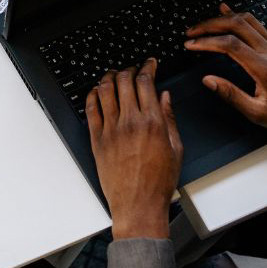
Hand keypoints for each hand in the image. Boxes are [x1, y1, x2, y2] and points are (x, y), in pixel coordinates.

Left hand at [86, 59, 182, 239]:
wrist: (138, 204)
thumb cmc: (158, 182)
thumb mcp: (175, 148)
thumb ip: (169, 118)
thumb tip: (164, 97)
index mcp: (152, 122)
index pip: (146, 82)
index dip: (147, 67)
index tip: (149, 63)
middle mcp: (130, 122)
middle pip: (124, 81)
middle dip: (129, 68)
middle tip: (132, 68)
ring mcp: (110, 130)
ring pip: (105, 90)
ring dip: (109, 77)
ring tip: (114, 74)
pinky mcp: (97, 140)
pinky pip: (90, 109)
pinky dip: (93, 95)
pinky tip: (97, 91)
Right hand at [185, 5, 266, 150]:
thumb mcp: (257, 113)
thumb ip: (231, 95)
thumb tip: (208, 80)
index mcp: (265, 68)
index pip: (230, 45)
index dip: (207, 42)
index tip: (191, 45)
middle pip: (237, 25)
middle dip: (211, 25)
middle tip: (192, 32)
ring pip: (249, 21)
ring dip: (224, 19)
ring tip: (206, 23)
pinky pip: (258, 26)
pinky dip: (240, 19)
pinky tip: (230, 14)